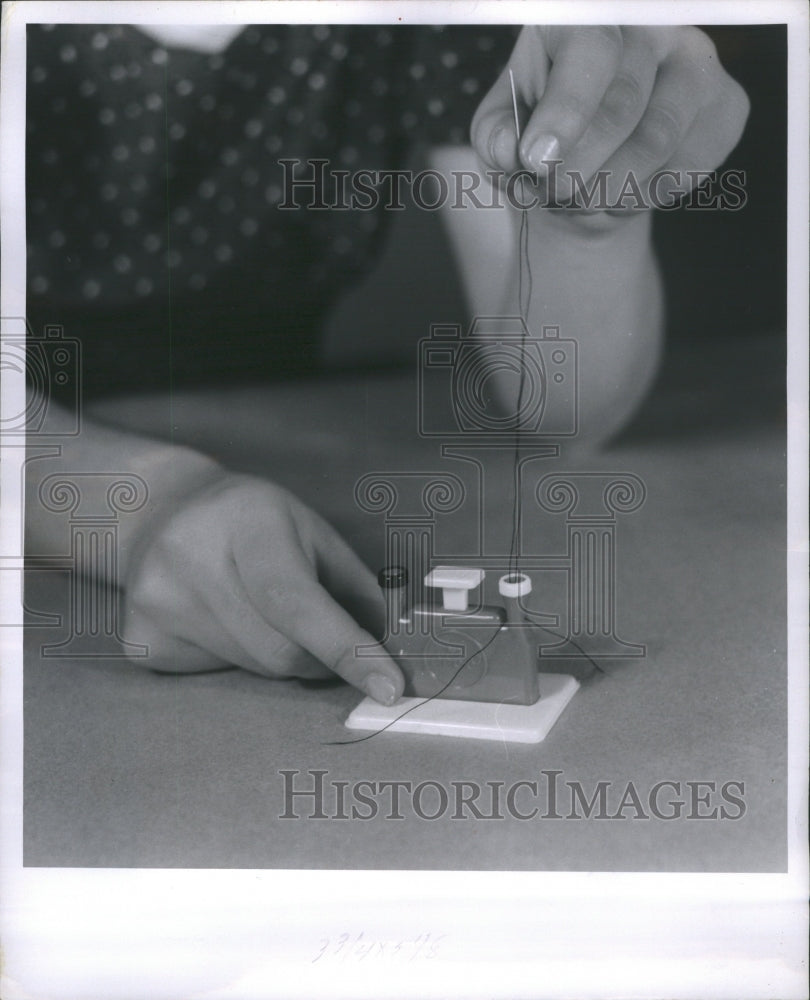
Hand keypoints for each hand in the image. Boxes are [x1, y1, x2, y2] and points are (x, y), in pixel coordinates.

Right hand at [122, 470, 403, 704]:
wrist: (160, 512)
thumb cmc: (254, 523)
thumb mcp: (312, 533)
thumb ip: (357, 590)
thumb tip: (396, 651)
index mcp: (245, 520)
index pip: (296, 600)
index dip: (346, 648)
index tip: (389, 687)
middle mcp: (190, 558)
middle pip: (279, 651)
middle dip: (321, 658)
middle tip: (327, 639)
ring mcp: (156, 603)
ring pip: (252, 670)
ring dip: (282, 658)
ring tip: (264, 613)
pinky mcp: (141, 641)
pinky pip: (217, 677)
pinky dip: (240, 660)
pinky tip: (222, 618)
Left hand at [472, 26, 749, 207]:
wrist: (586, 173)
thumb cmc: (541, 141)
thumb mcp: (501, 135)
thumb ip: (496, 137)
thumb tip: (510, 148)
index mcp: (586, 18)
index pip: (589, 49)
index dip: (564, 110)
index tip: (537, 160)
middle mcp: (650, 28)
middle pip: (623, 103)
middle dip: (579, 167)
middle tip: (555, 194)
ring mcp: (696, 63)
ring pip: (657, 141)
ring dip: (609, 190)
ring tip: (581, 201)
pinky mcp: (726, 106)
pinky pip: (688, 166)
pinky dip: (646, 196)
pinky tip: (623, 192)